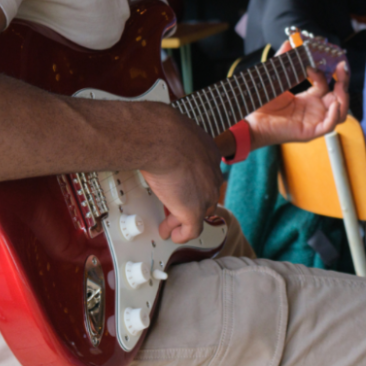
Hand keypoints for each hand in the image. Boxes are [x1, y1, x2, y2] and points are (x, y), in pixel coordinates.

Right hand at [139, 105, 223, 243]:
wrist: (163, 140)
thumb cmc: (163, 131)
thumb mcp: (172, 130)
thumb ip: (170, 136)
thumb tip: (152, 130)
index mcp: (209, 153)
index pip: (207, 173)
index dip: (194, 183)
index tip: (183, 186)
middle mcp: (213, 175)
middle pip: (207, 194)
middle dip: (191, 202)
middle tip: (175, 207)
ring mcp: (206, 194)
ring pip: (200, 213)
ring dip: (183, 219)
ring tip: (170, 224)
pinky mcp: (194, 211)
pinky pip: (191, 230)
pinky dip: (182, 234)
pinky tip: (172, 235)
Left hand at [245, 42, 349, 147]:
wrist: (249, 120)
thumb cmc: (261, 103)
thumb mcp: (276, 78)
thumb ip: (283, 59)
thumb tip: (290, 41)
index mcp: (308, 100)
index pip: (325, 84)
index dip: (324, 72)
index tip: (314, 62)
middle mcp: (314, 110)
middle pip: (339, 97)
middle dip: (344, 81)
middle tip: (343, 66)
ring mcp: (313, 121)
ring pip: (340, 111)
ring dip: (344, 97)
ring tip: (340, 84)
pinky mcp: (310, 132)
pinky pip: (330, 125)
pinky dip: (335, 114)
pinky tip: (334, 103)